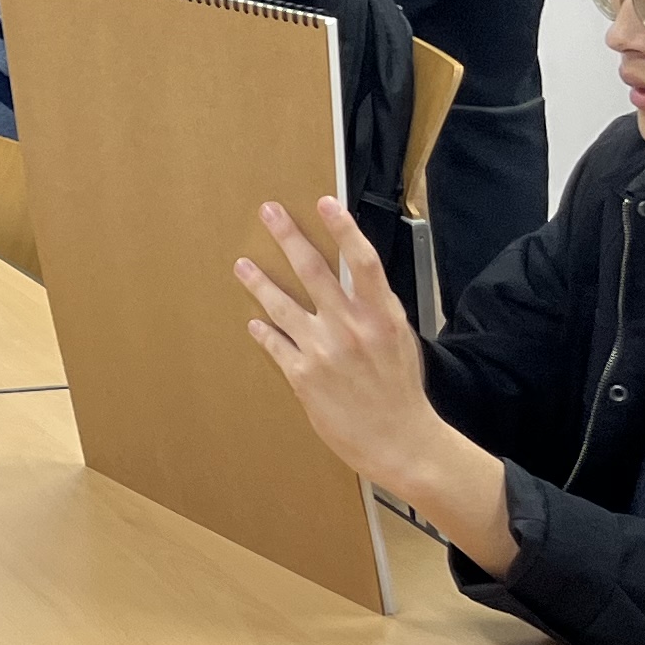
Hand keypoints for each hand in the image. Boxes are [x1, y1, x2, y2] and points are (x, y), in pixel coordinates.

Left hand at [232, 196, 511, 564]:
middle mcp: (351, 328)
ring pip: (282, 305)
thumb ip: (377, 310)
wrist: (401, 441)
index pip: (362, 262)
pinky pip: (276, 344)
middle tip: (269, 212)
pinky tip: (254, 322)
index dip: (344, 229)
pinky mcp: (303, 377)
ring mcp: (324, 351)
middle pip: (314, 272)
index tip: (326, 203)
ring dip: (259, 282)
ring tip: (242, 265)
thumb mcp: (401, 342)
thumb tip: (360, 284)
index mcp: (382, 316)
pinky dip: (263, 331)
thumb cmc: (402, 392)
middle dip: (289, 237)